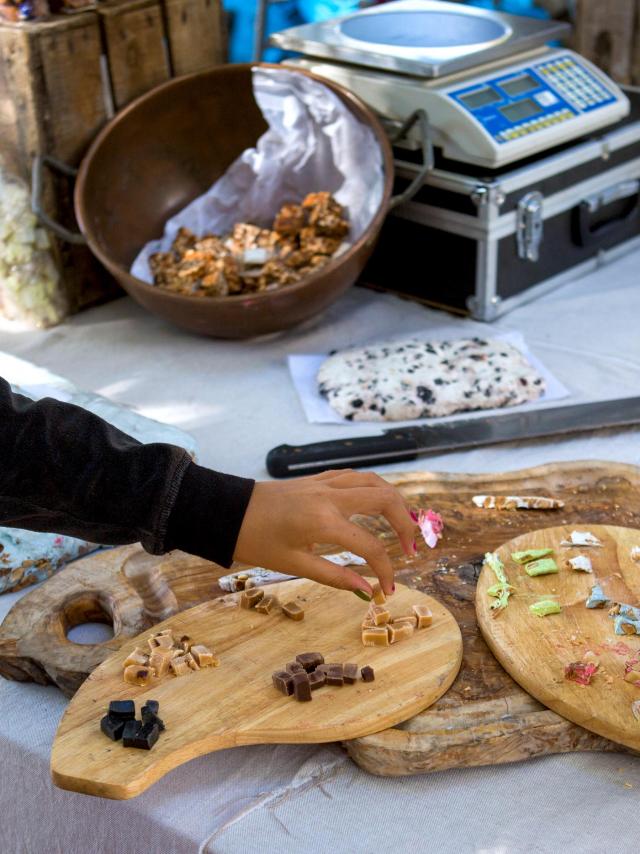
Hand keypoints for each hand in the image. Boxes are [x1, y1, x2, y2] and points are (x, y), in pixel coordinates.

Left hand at [233, 470, 415, 597]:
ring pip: (374, 481)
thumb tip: (366, 590)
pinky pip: (356, 476)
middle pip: (386, 500)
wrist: (227, 511)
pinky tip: (376, 503)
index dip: (386, 571)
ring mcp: (325, 483)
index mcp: (324, 522)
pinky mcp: (318, 478)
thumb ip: (335, 576)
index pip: (371, 547)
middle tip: (410, 550)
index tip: (388, 590)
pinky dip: (374, 488)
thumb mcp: (293, 564)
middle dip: (405, 525)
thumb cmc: (255, 541)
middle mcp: (330, 496)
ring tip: (401, 525)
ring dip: (394, 501)